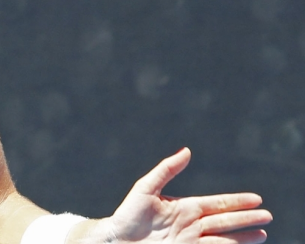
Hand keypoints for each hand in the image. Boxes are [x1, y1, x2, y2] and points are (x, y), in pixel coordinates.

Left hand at [96, 148, 270, 243]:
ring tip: (263, 234)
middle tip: (267, 216)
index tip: (256, 199)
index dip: (237, 201)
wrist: (117, 240)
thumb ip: (167, 169)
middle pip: (226, 221)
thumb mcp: (146, 187)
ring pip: (224, 238)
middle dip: (247, 219)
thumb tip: (187, 151)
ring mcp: (191, 240)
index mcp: (186, 207)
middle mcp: (192, 224)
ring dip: (243, 237)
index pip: (218, 203)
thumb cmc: (128, 214)